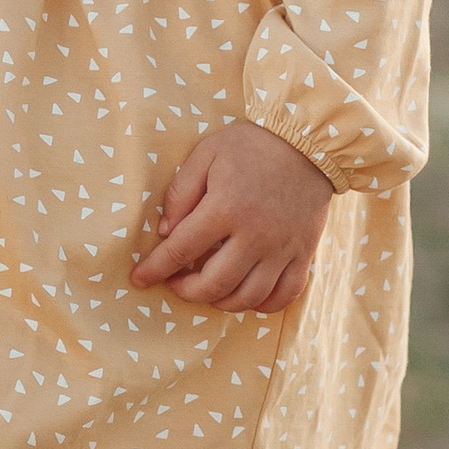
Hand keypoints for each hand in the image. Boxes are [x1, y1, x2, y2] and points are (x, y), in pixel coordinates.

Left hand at [131, 120, 331, 312]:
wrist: (309, 143)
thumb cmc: (252, 145)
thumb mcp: (207, 154)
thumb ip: (181, 192)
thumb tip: (165, 231)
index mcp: (225, 208)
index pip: (181, 249)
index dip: (156, 269)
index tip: (139, 279)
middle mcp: (254, 235)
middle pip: (214, 283)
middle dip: (187, 291)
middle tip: (175, 283)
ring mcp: (281, 248)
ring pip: (248, 296)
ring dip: (221, 302)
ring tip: (207, 291)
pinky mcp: (303, 253)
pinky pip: (286, 294)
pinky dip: (265, 305)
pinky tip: (247, 298)